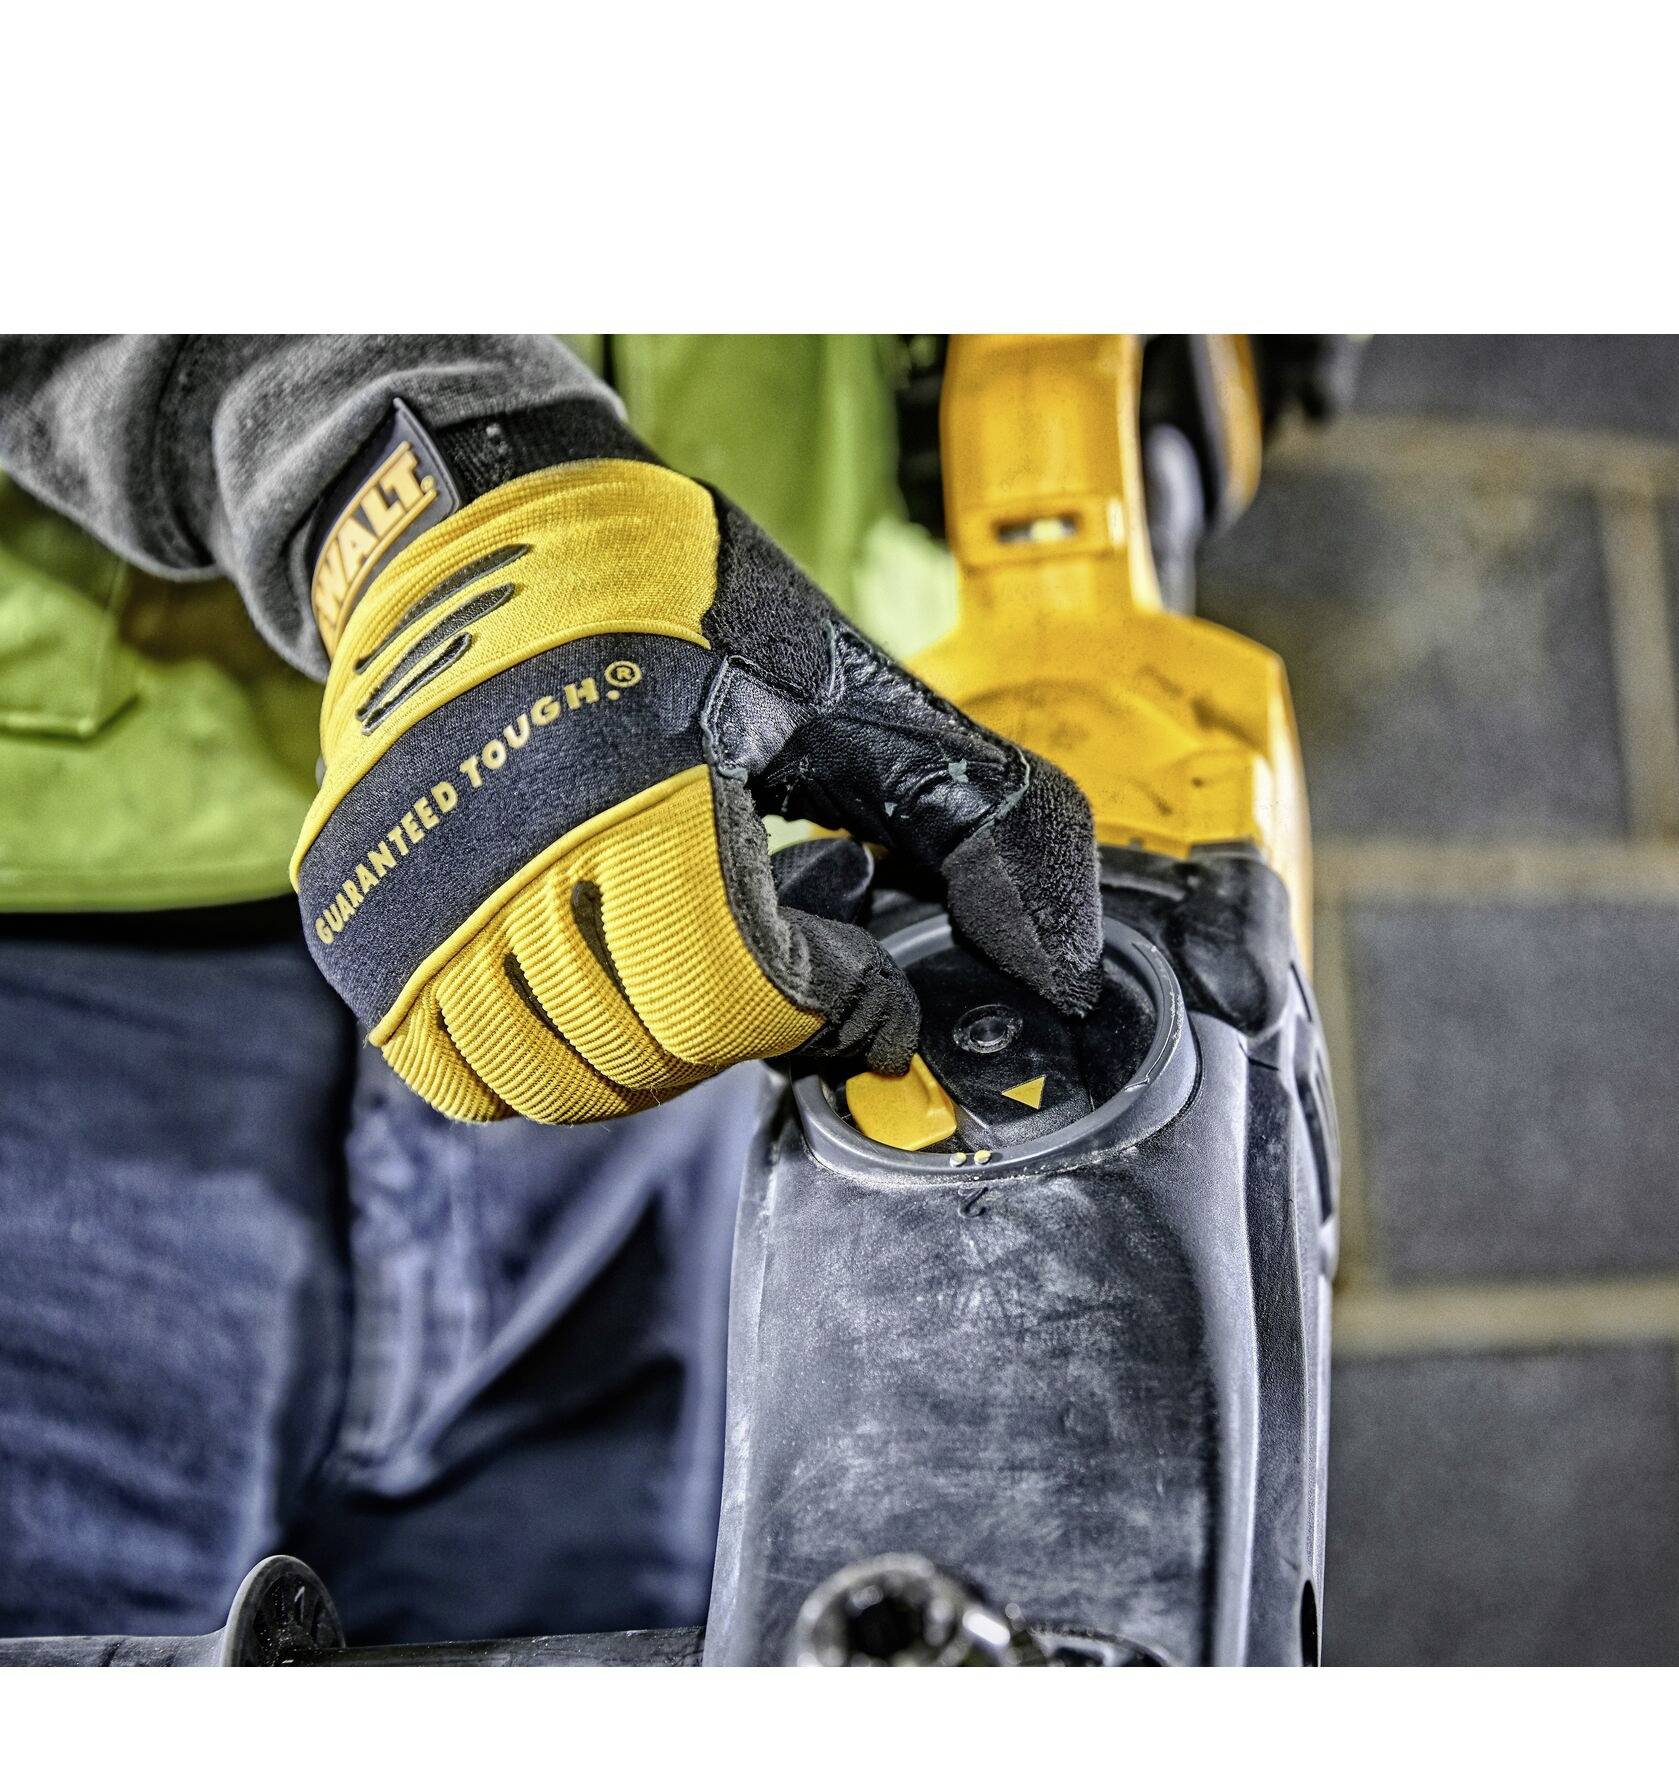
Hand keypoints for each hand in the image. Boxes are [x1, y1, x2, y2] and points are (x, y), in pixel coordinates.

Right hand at [292, 431, 1101, 1122]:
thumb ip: (986, 822)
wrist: (480, 531)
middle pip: (664, 1046)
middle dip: (760, 1024)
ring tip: (694, 954)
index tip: (873, 981)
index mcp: (640, 771)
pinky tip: (606, 977)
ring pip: (569, 1081)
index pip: (751, 988)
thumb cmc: (683, 603)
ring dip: (665, 1050)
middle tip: (786, 954)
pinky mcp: (358, 917)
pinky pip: (466, 1077)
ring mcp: (416, 890)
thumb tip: (1063, 970)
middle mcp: (507, 841)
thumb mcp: (858, 687)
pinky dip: (554, 1062)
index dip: (842, 1007)